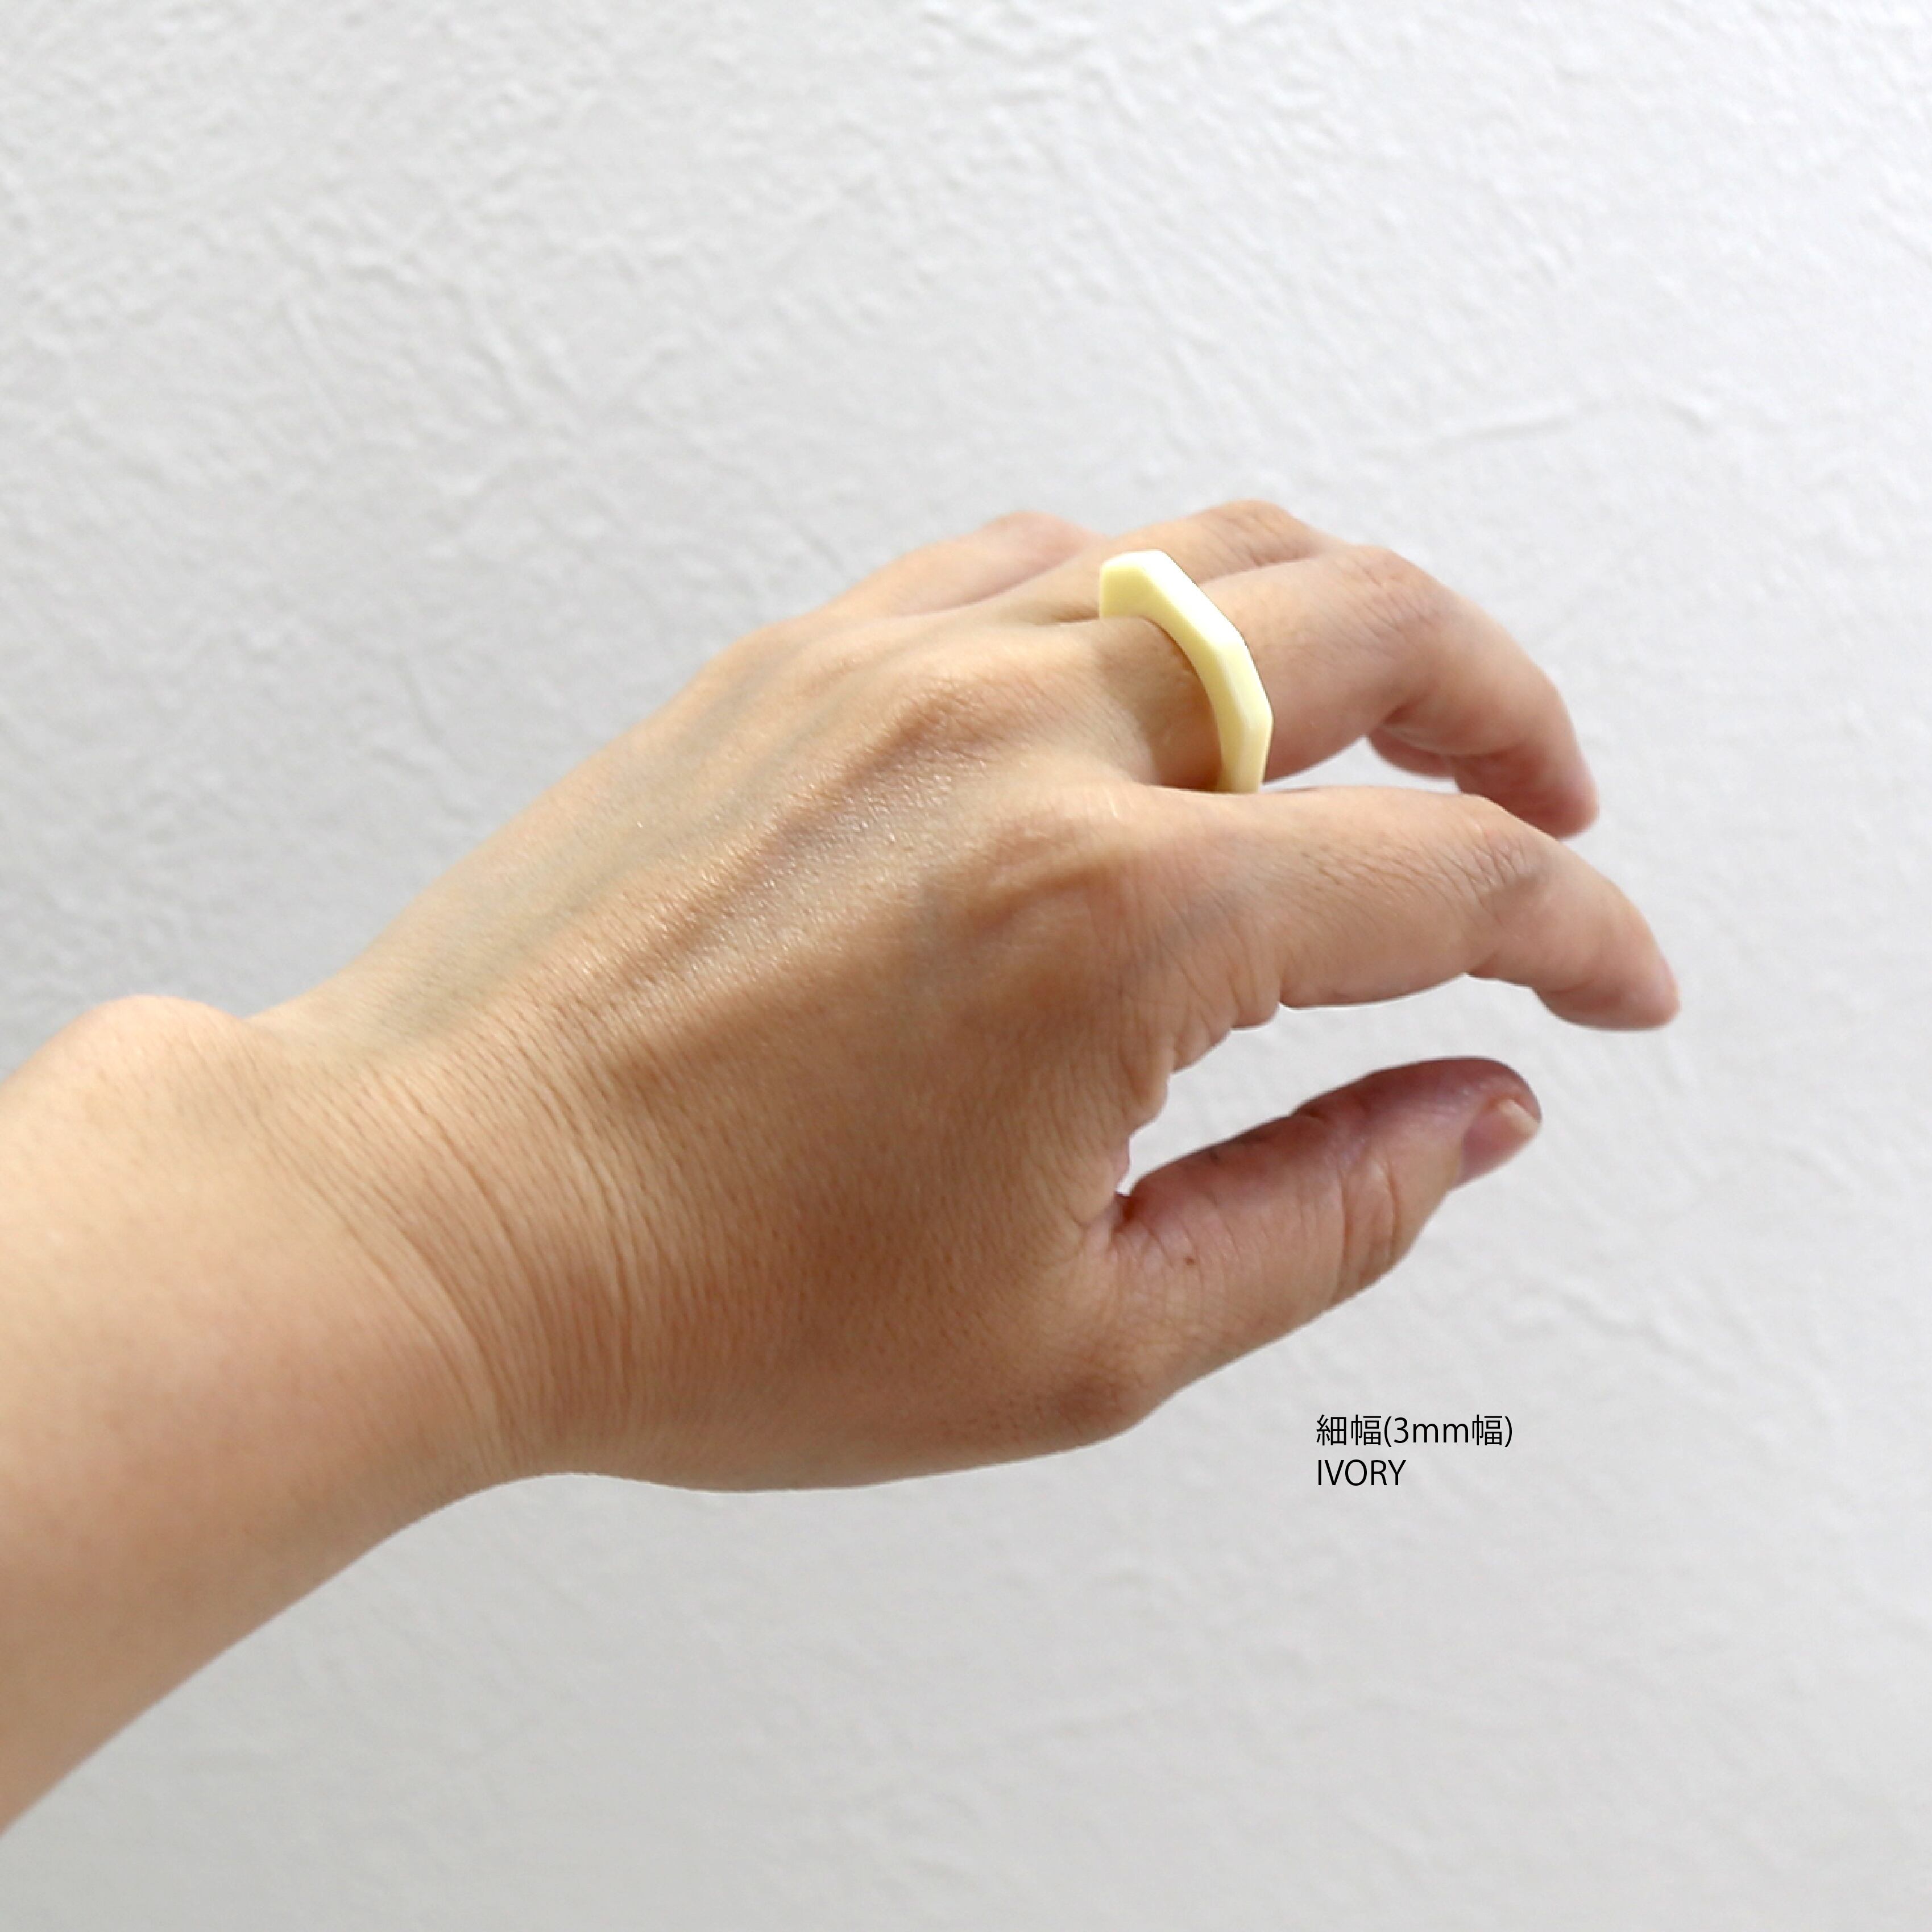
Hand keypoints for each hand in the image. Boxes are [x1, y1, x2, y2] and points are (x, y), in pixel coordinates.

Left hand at [254, 500, 1675, 1490]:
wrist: (434, 1209)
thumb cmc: (697, 1301)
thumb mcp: (1075, 1341)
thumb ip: (1324, 1217)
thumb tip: (1469, 1116)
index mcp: (1114, 927)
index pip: (1452, 881)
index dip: (1580, 934)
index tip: (1612, 979)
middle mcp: (1019, 746)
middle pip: (1377, 628)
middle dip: (1513, 714)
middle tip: (1546, 802)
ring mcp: (899, 667)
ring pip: (1218, 552)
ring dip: (1350, 630)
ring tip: (1381, 727)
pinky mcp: (801, 653)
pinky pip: (1041, 559)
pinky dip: (1156, 602)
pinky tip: (1160, 691)